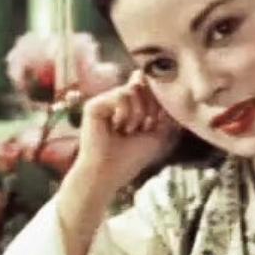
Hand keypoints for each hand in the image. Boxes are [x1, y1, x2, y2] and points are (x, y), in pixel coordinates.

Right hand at [74, 70, 180, 195]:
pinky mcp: (94, 105)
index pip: (148, 88)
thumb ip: (161, 107)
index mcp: (129, 107)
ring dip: (138, 114)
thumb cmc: (132, 158)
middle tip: (138, 130)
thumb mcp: (158, 132)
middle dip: (149, 110)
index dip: (157, 105)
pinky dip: (125, 113)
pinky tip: (116, 127)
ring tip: (127, 130)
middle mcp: (115, 102)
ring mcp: (104, 102)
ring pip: (134, 89)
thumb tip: (157, 82)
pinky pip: (121, 95)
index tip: (151, 126)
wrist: (110, 173)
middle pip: (143, 86)